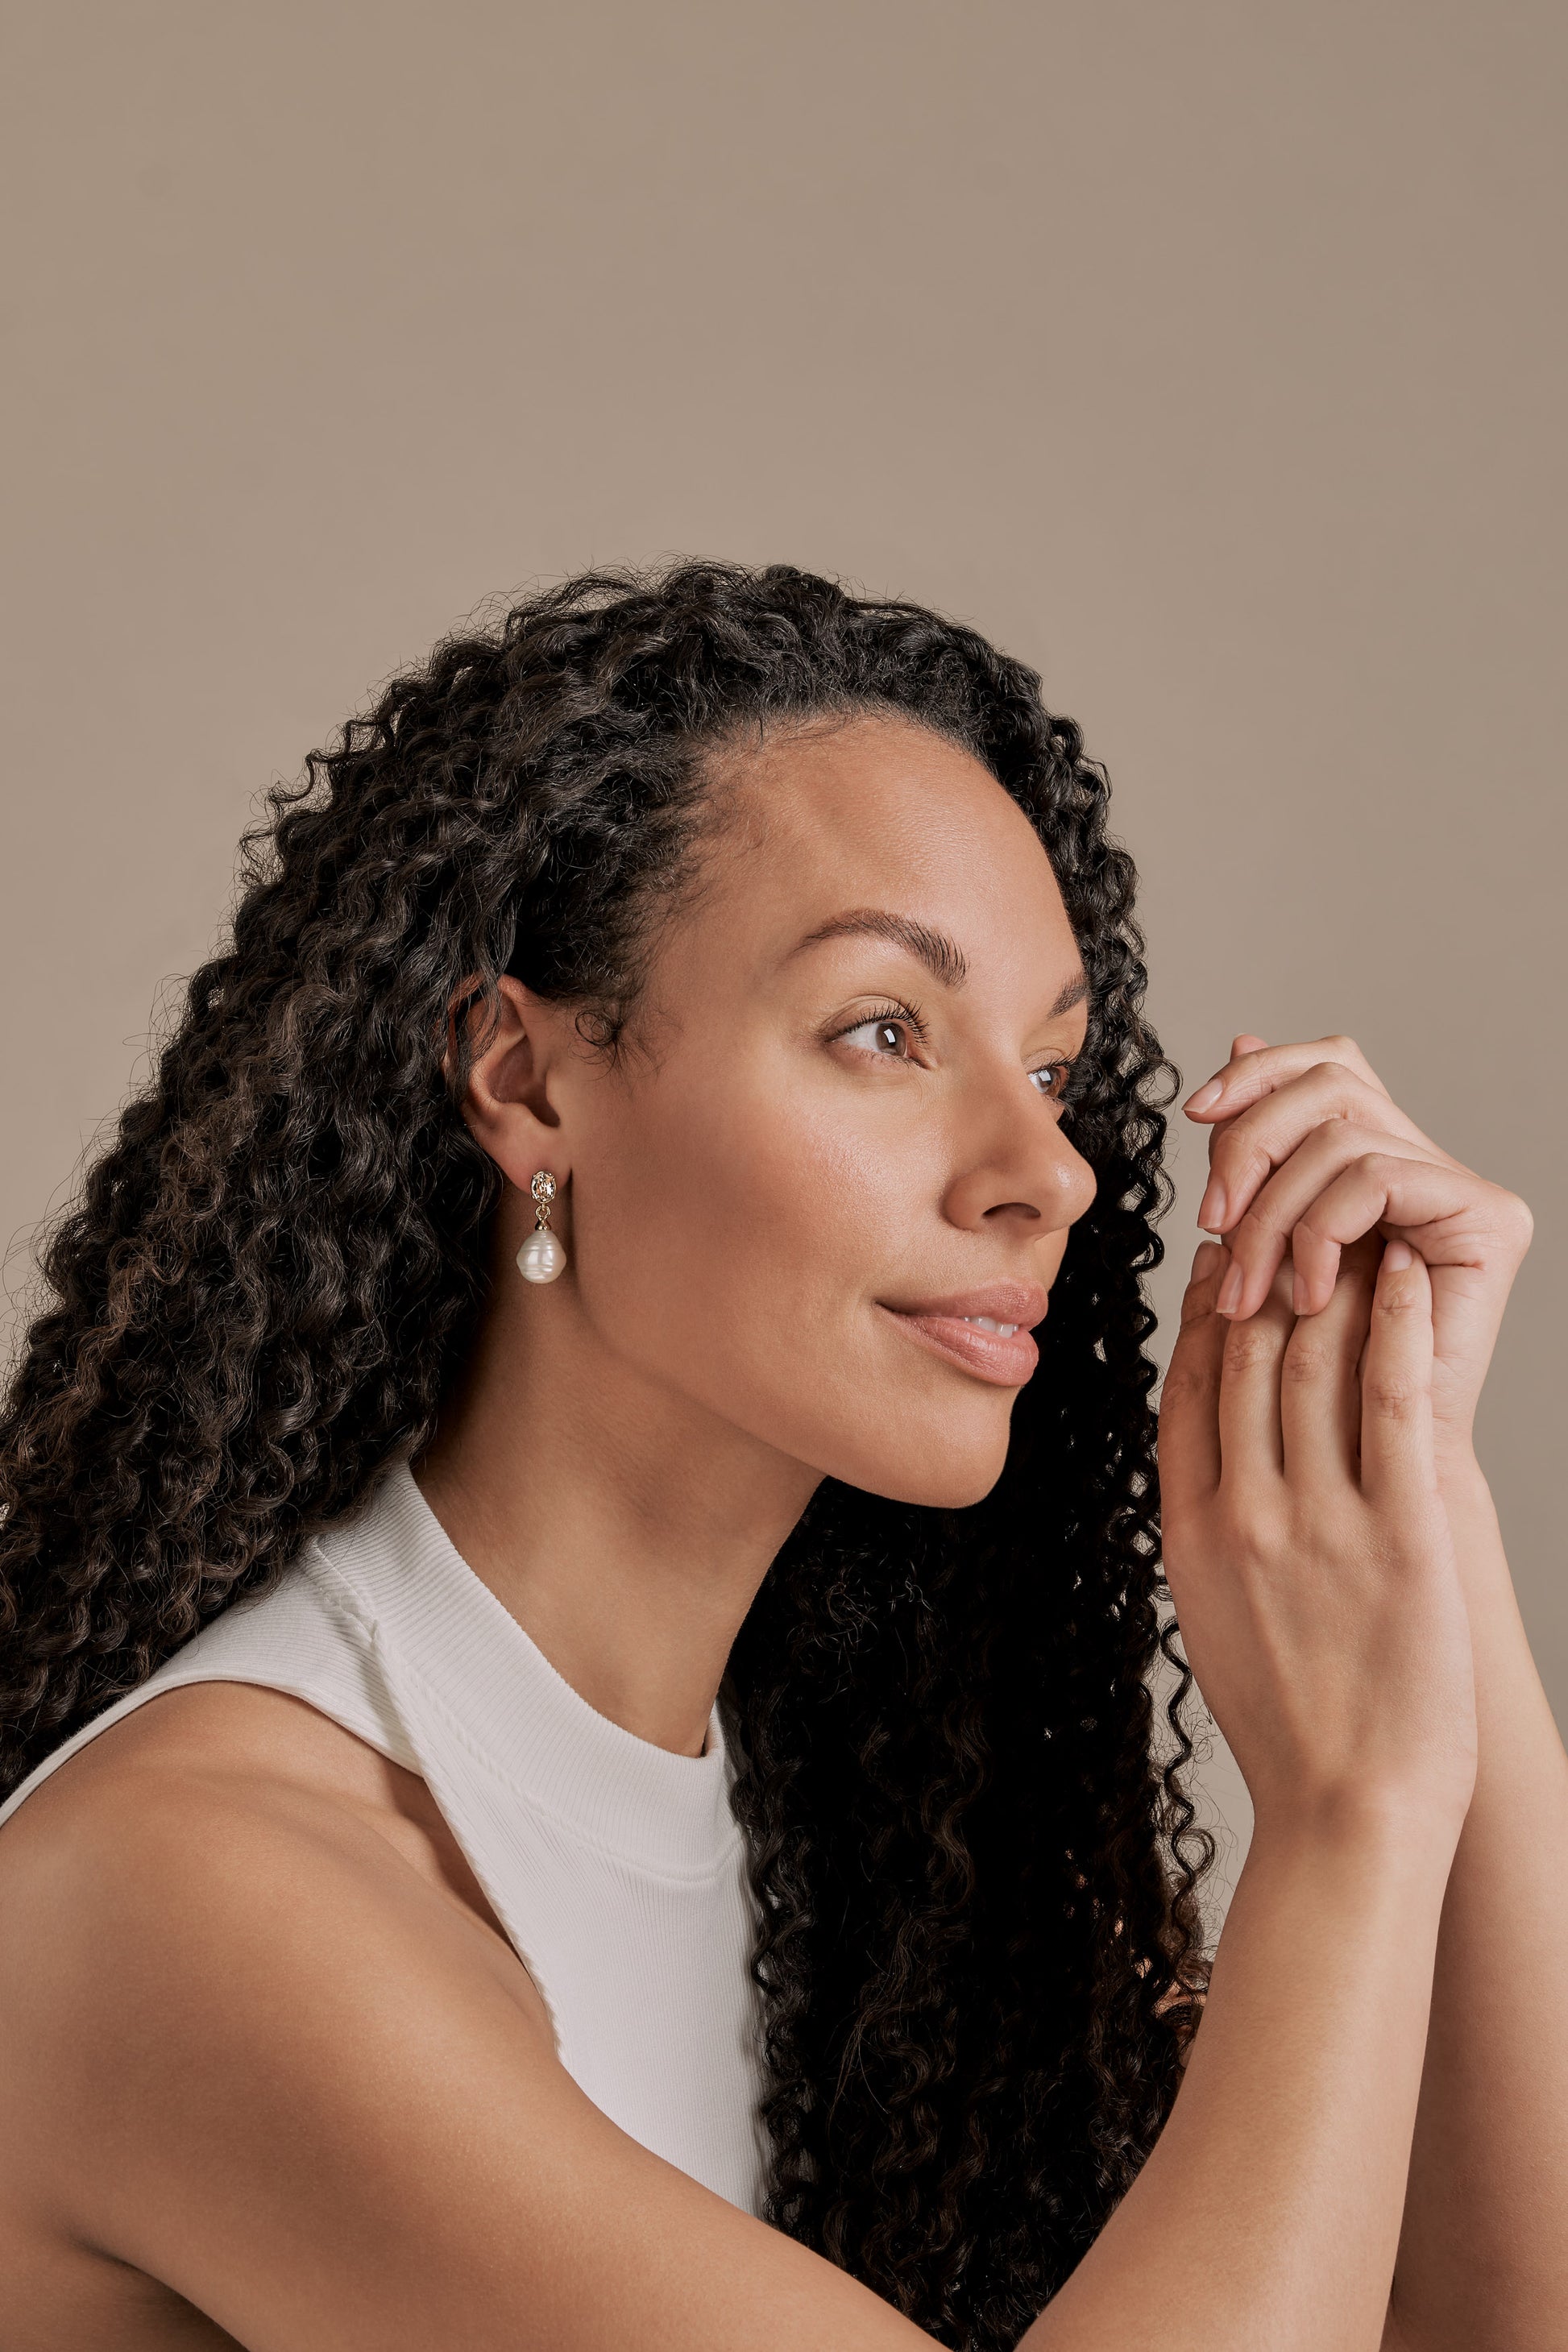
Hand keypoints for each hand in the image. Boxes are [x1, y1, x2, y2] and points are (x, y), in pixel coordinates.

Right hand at [1158, 1233, 1477, 1846]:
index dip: (1204, 1314)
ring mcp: (1319, 1521)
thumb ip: (1205, 1534)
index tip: (1223, 1264)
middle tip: (1289, 1216)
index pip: (1188, 1390)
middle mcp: (1244, 1513)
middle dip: (1266, 1276)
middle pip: (1247, 1360)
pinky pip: (1391, 1405)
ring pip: (1315, 1363)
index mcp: (1190, 1532)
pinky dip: (1397, 1330)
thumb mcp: (1209, 1619)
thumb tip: (1212, 1465)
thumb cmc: (1289, 1729)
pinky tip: (1407, 1280)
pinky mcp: (1399, 1535)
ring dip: (1332, 1282)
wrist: (1348, 1813)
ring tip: (1354, 1227)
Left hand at [1181, 1032, 1533, 1465]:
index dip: (1256, 1074)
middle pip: (1328, 1079)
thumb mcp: (1259, 1248)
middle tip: (1214, 1223)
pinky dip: (1321, 1229)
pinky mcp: (1491, 1221)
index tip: (1195, 1113)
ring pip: (1340, 1133)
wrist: (1364, 1472)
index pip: (1322, 1063)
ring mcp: (1465, 1189)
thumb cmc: (1306, 1378)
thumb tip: (1241, 1039)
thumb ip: (1255, 1156)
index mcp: (1374, 1158)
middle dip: (1250, 1143)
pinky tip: (1309, 1292)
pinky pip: (1377, 1177)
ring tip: (1252, 1287)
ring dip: (1273, 1210)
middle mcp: (1427, 1163)